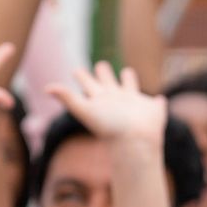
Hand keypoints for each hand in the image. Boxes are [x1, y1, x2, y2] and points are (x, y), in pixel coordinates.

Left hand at [46, 62, 165, 143]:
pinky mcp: (153, 110)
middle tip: (100, 64)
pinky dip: (158, 102)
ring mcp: (135, 105)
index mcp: (101, 99)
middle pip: (108, 82)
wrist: (133, 142)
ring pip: (131, 88)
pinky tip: (160, 100)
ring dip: (129, 80)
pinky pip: (157, 104)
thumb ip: (68, 98)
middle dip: (104, 73)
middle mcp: (117, 100)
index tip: (76, 70)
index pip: (89, 84)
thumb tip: (46, 88)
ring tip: (127, 72)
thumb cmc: (109, 127)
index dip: (82, 76)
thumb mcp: (84, 110)